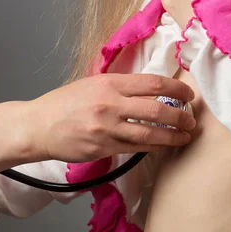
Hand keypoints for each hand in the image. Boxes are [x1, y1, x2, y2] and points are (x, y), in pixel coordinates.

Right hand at [22, 73, 196, 163]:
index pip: (153, 83)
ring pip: (149, 134)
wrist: (39, 126)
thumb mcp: (94, 82)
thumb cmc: (66, 102)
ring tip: (185, 136)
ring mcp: (107, 129)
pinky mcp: (103, 149)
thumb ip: (122, 85)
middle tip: (191, 120)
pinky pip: (135, 149)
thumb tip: (153, 88)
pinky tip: (163, 146)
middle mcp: (111, 104)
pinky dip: (153, 148)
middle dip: (180, 116)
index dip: (176, 88)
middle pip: (156, 109)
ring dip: (172, 136)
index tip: (188, 94)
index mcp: (110, 83)